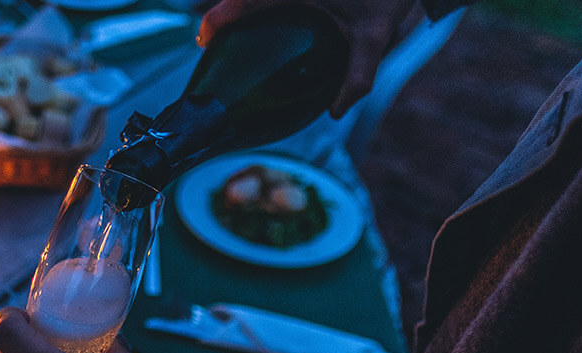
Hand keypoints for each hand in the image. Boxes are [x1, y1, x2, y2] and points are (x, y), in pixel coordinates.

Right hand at [198, 0, 417, 117]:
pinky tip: (260, 17)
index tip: (203, 37)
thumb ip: (359, 76)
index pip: (248, 0)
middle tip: (208, 37)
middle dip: (224, 11)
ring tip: (226, 26)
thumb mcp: (377, 36)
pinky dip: (258, 3)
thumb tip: (335, 113)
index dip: (220, 17)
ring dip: (240, 4)